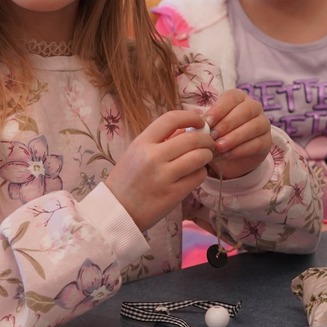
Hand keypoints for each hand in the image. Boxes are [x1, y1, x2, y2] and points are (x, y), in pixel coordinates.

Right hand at [105, 110, 214, 230]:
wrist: (118, 210)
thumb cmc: (128, 179)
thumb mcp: (136, 152)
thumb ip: (160, 140)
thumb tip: (189, 129)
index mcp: (142, 143)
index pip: (171, 119)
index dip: (191, 117)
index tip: (200, 122)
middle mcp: (153, 157)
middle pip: (192, 139)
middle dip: (206, 139)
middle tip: (208, 143)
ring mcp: (164, 176)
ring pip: (199, 157)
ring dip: (206, 155)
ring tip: (203, 158)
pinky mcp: (173, 194)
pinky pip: (198, 176)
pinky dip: (201, 172)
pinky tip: (194, 173)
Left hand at [204, 89, 271, 179]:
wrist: (230, 156)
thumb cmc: (218, 134)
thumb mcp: (210, 126)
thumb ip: (205, 121)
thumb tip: (197, 118)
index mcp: (239, 98)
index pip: (232, 97)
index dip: (220, 109)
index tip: (207, 122)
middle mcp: (254, 107)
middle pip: (245, 111)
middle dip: (227, 124)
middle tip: (212, 137)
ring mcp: (263, 124)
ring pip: (253, 127)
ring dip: (234, 137)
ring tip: (219, 147)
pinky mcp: (266, 141)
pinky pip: (256, 143)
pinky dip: (240, 150)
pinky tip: (228, 154)